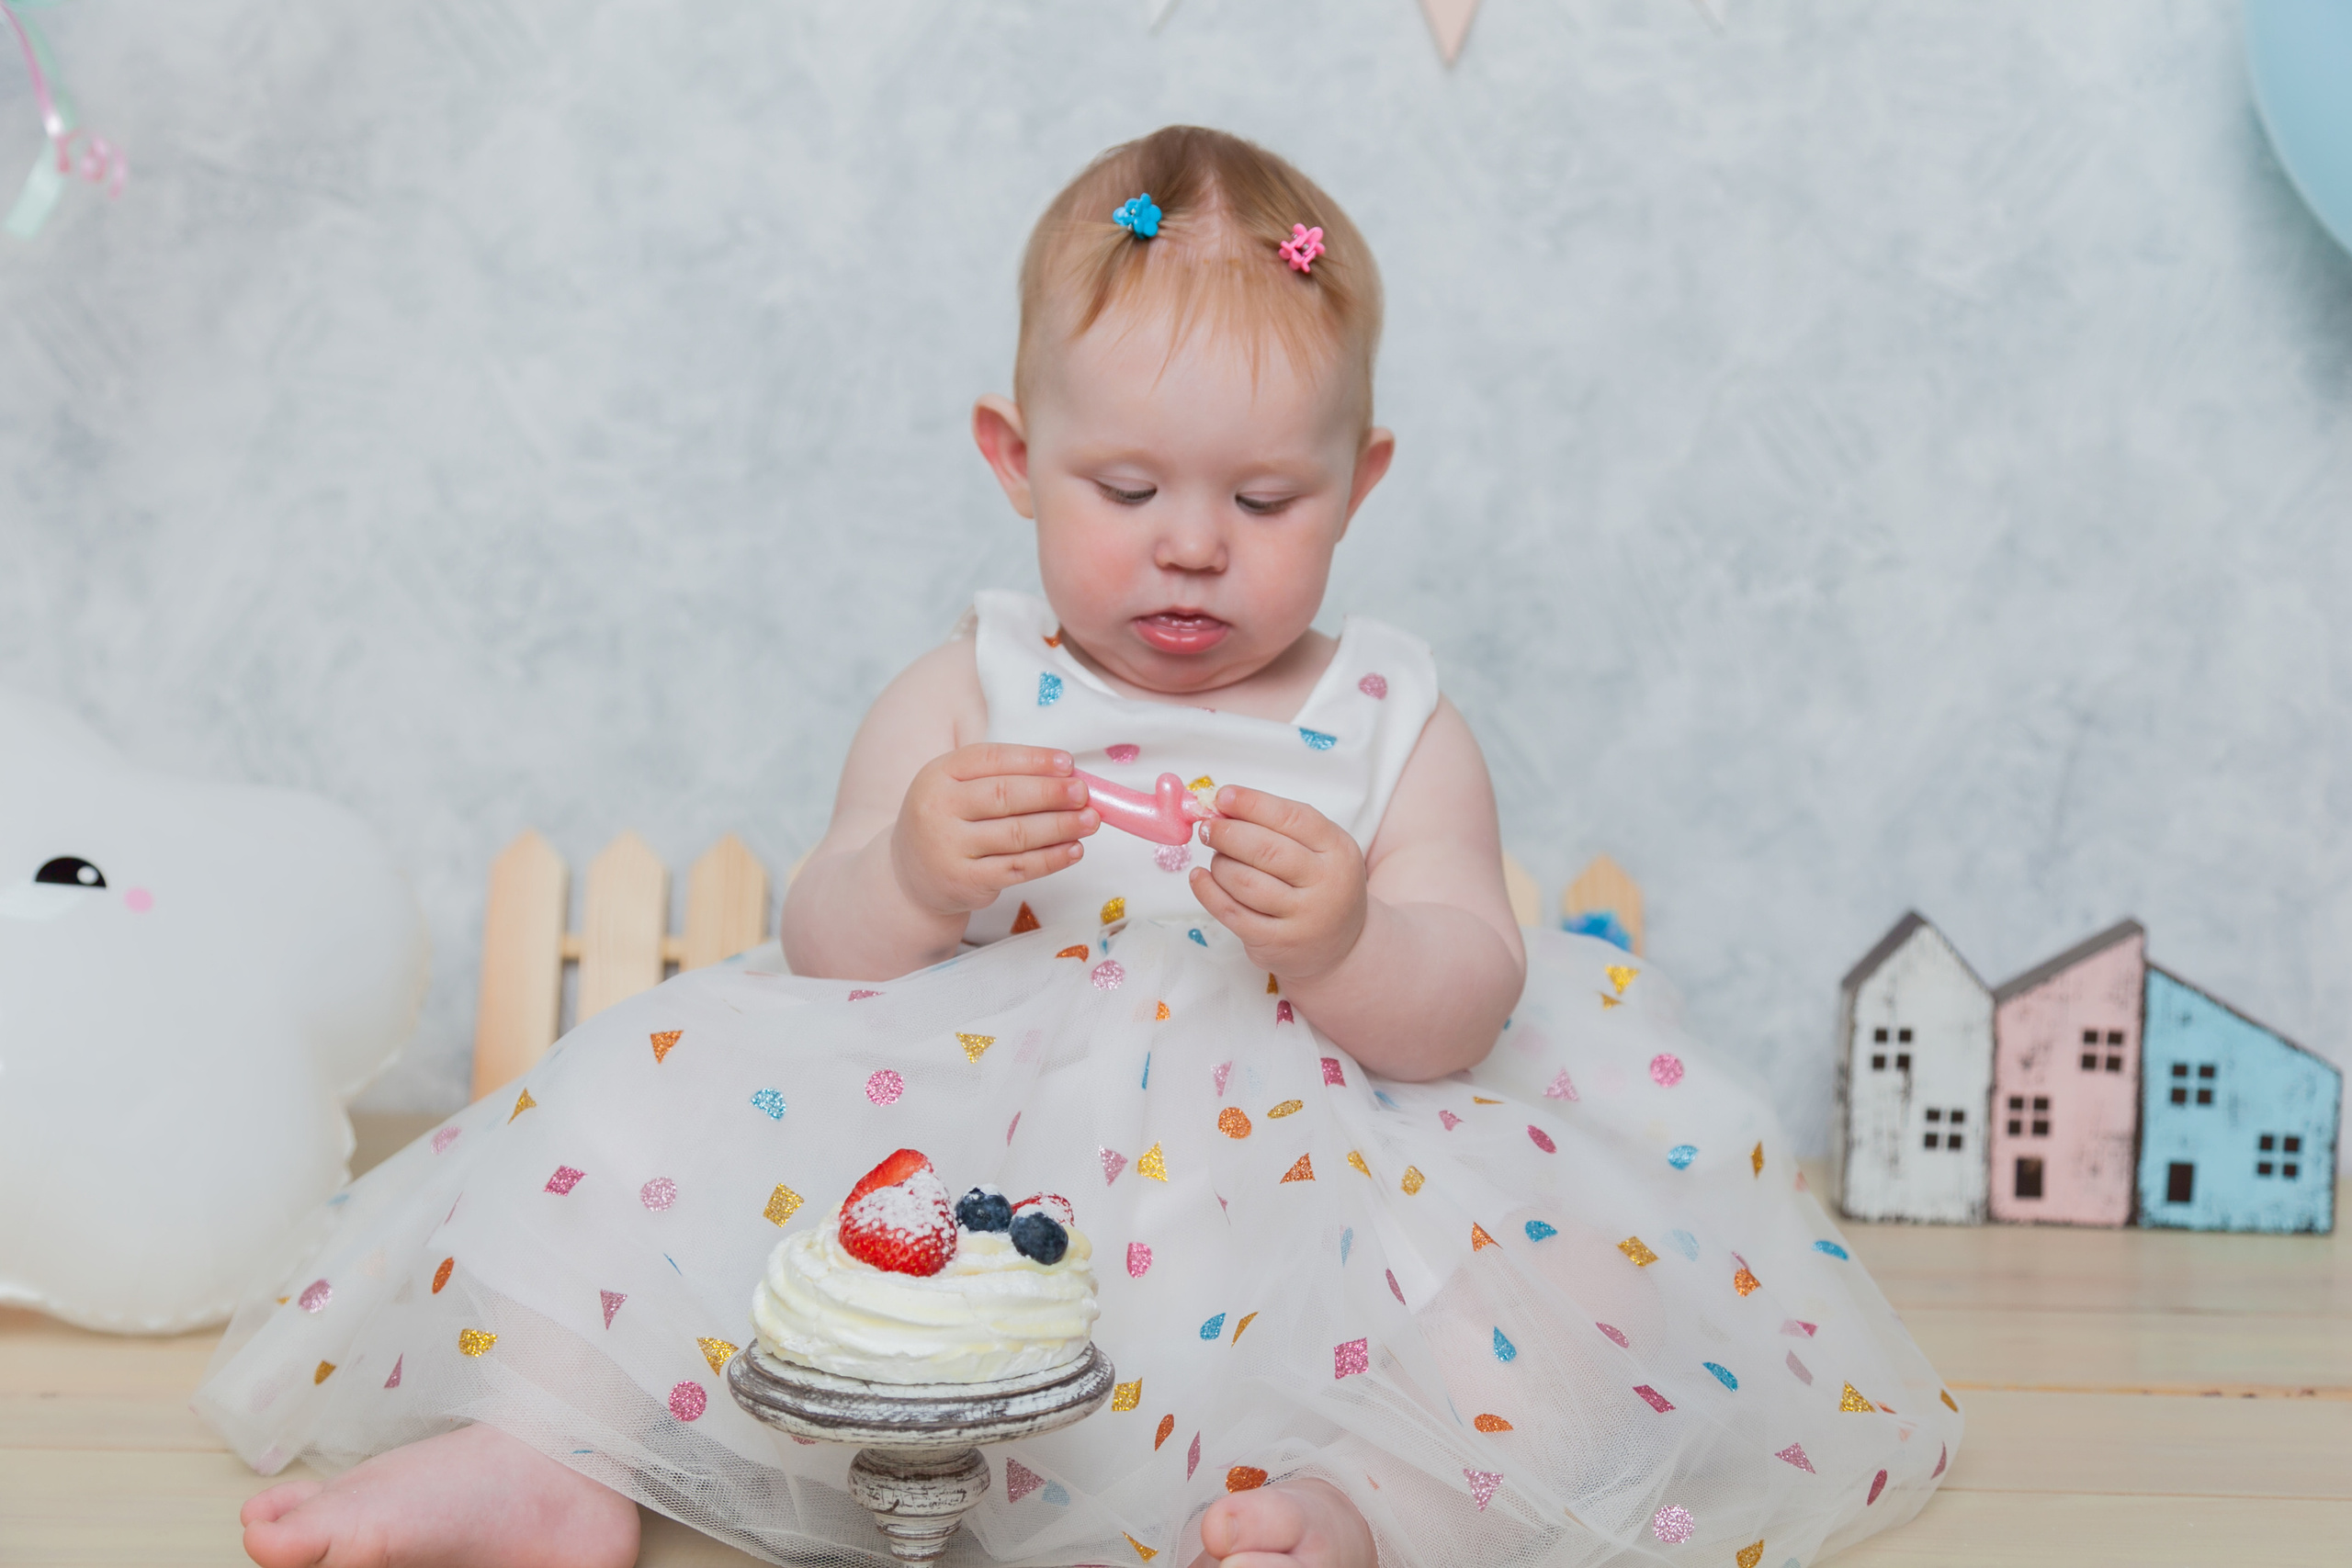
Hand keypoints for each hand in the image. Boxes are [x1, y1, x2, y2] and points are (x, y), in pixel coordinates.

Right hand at [890, 744, 1098, 915]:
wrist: (911, 875)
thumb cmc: (949, 821)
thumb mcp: (958, 788)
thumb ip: (1003, 777)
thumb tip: (1067, 776)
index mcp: (938, 774)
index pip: (991, 759)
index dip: (1033, 759)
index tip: (1069, 763)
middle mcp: (938, 808)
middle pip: (1005, 796)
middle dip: (1051, 793)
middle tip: (1084, 794)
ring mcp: (949, 847)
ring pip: (1016, 834)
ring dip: (1060, 826)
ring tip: (1090, 821)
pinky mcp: (966, 881)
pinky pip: (1018, 868)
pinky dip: (1051, 859)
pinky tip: (1074, 850)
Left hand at [1189, 786, 1366, 981]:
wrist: (1341, 946)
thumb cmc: (1320, 885)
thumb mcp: (1319, 849)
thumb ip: (1280, 826)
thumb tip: (1223, 808)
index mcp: (1337, 849)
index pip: (1293, 818)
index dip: (1253, 803)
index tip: (1222, 796)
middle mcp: (1325, 883)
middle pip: (1266, 850)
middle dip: (1228, 834)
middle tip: (1207, 828)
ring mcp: (1302, 917)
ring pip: (1245, 882)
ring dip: (1220, 864)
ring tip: (1217, 857)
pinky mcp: (1276, 943)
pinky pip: (1232, 913)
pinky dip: (1208, 891)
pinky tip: (1200, 878)